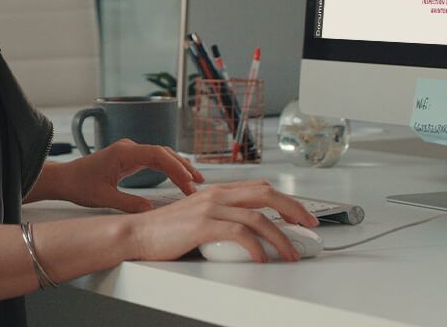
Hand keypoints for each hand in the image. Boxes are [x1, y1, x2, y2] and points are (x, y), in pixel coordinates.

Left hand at [55, 139, 204, 212]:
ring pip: (161, 155)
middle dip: (183, 168)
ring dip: (178, 167)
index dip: (176, 168)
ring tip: (195, 181)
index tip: (188, 182)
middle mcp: (129, 148)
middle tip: (198, 185)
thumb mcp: (104, 198)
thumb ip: (129, 204)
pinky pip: (154, 160)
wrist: (64, 178)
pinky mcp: (129, 158)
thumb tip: (152, 210)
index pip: (158, 155)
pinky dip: (168, 168)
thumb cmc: (79, 185)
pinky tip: (178, 178)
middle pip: (164, 153)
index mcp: (124, 152)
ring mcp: (130, 152)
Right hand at [125, 180, 319, 262]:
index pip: (261, 188)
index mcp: (218, 191)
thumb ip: (222, 218)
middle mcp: (216, 194)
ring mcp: (210, 208)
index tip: (302, 215)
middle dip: (293, 210)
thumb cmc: (165, 231)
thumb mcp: (199, 217)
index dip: (286, 200)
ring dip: (280, 237)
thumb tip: (251, 233)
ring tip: (291, 253)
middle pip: (266, 194)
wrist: (136, 233)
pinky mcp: (202, 224)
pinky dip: (256, 246)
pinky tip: (263, 258)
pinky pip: (239, 233)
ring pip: (258, 217)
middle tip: (309, 226)